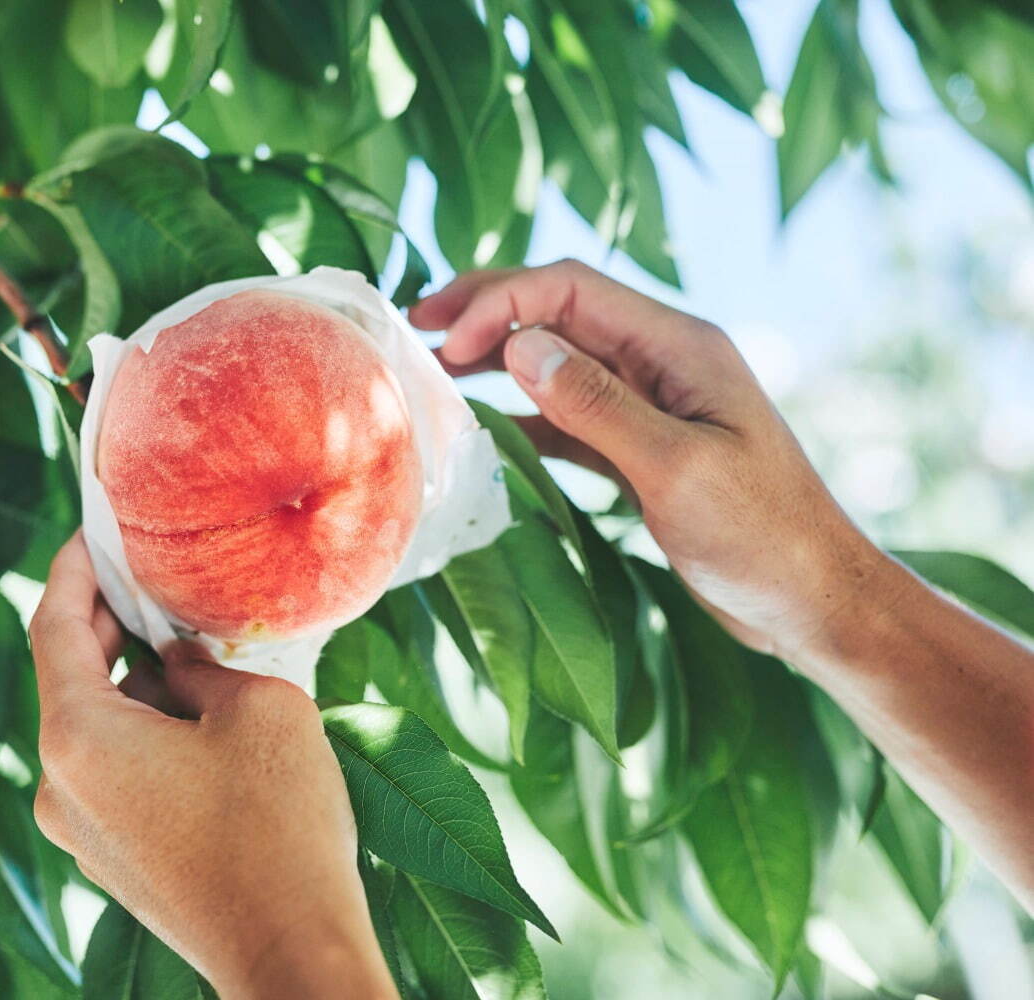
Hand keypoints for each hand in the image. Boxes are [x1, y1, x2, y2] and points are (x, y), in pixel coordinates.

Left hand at [28, 533, 397, 999]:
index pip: (54, 626)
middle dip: (114, 628)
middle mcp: (59, 787)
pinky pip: (114, 775)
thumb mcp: (257, 709)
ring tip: (199, 658)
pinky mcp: (113, 862)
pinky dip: (145, 736)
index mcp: (79, 737)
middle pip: (72, 680)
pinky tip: (202, 726)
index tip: (94, 534)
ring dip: (138, 688)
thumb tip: (175, 663)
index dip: (74, 570)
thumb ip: (202, 667)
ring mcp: (81, 832)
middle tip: (158, 585)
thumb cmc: (279, 826)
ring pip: (98, 730)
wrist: (291, 954)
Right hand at [411, 259, 898, 661]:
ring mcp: (651, 403)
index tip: (445, 344)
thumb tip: (522, 347)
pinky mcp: (640, 448)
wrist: (813, 600)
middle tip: (416, 328)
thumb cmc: (760, 535)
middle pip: (559, 311)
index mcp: (679, 345)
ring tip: (434, 368)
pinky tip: (482, 427)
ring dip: (497, 359)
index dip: (501, 303)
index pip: (571, 290)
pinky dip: (522, 414)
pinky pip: (567, 415)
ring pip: (558, 360)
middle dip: (487, 312)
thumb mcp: (675, 468)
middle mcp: (662, 360)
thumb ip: (597, 404)